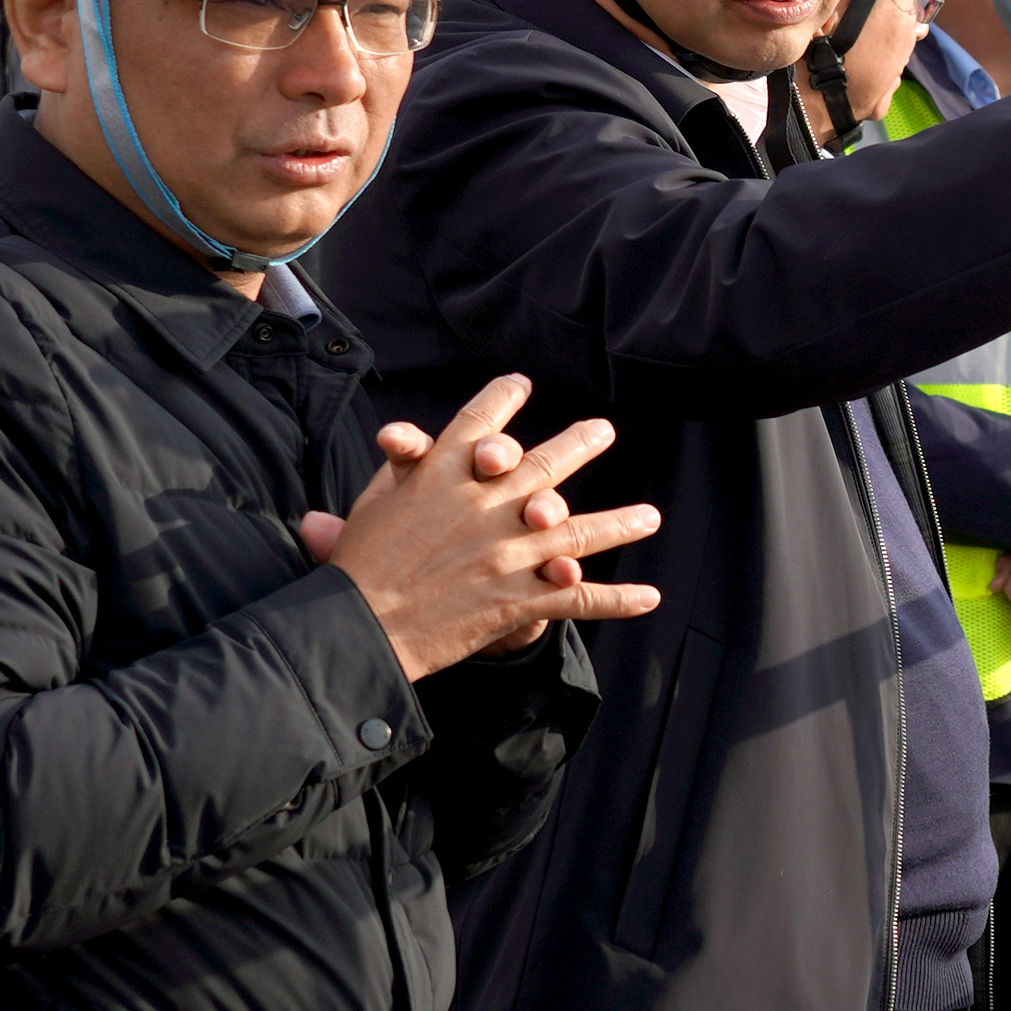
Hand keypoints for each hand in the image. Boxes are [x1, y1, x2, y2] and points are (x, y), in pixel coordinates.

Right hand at [304, 373, 665, 679]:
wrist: (360, 626)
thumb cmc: (361, 563)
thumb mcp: (374, 501)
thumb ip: (403, 468)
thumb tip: (402, 437)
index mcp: (445, 473)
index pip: (479, 423)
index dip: (501, 399)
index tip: (520, 384)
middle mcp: (487, 505)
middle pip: (545, 466)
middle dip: (578, 444)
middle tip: (602, 429)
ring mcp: (508, 552)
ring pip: (578, 532)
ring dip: (619, 524)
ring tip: (650, 517)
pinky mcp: (518, 597)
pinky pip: (578, 598)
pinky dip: (616, 600)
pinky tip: (648, 597)